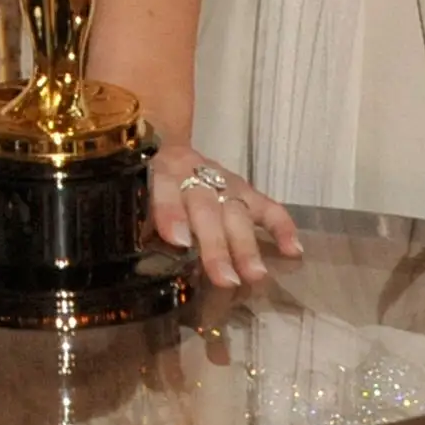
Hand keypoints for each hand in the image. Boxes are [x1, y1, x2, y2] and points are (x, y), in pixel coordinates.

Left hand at [149, 141, 298, 287]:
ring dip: (245, 243)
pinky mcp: (244, 188)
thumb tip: (139, 263)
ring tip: (256, 275)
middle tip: (226, 279)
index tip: (177, 241)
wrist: (162, 145)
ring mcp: (222, 180)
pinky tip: (293, 251)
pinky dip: (282, 226)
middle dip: (216, 244)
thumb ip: (136, 222)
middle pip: (205, 207)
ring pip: (235, 209)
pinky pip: (267, 206)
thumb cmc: (145, 184)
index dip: (170, 212)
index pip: (163, 189)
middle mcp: (192, 173)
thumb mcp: (131, 194)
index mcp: (157, 172)